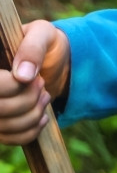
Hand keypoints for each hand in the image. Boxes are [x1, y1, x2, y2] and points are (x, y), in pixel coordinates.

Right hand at [0, 20, 70, 144]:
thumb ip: (33, 48)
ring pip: (3, 126)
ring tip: (45, 97)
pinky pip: (9, 139)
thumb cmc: (45, 42)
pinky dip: (30, 131)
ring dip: (32, 115)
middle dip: (27, 100)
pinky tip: (42, 116)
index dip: (14, 86)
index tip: (35, 77)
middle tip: (42, 84)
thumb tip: (23, 75)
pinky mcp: (0, 125)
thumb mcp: (43, 34)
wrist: (54, 61)